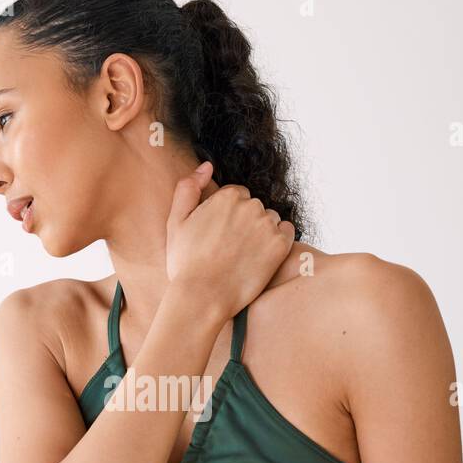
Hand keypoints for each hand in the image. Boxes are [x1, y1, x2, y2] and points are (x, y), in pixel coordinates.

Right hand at [164, 161, 294, 323]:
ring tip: (245, 255)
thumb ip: (188, 188)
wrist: (203, 296)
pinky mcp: (280, 245)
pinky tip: (261, 257)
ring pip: (270, 220)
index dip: (228, 217)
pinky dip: (278, 242)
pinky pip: (287, 233)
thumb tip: (207, 166)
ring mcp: (267, 225)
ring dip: (262, 233)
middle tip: (230, 249)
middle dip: (246, 223)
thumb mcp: (176, 221)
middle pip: (255, 207)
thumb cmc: (186, 263)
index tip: (220, 236)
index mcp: (227, 196)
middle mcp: (250, 206)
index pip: (237, 196)